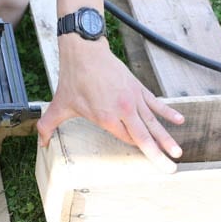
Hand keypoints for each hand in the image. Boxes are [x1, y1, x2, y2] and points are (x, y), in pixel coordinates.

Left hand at [37, 41, 184, 172]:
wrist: (85, 52)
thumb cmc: (73, 79)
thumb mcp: (59, 105)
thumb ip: (48, 127)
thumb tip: (41, 144)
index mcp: (106, 118)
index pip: (127, 140)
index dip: (138, 151)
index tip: (149, 164)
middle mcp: (123, 110)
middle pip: (144, 137)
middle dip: (158, 154)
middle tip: (171, 169)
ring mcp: (133, 99)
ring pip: (153, 123)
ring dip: (167, 138)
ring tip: (178, 152)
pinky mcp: (138, 88)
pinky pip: (156, 104)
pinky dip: (168, 112)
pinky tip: (179, 121)